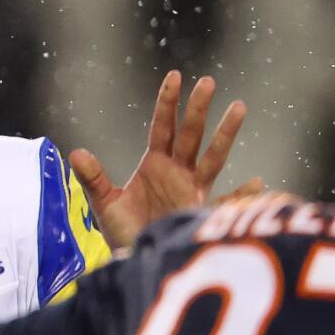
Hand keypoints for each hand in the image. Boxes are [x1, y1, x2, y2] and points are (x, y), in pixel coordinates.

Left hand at [69, 71, 250, 250]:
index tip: (175, 76)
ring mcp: (192, 190)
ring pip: (212, 157)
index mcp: (155, 163)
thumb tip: (75, 153)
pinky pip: (224, 202)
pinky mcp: (200, 212)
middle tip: (208, 82)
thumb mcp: (105, 203)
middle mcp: (177, 171)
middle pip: (190, 134)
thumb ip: (93, 178)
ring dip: (225, 134)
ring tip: (239, 107)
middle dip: (198, 109)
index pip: (163, 126)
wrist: (136, 258)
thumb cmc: (123, 230)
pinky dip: (242, 195)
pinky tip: (259, 183)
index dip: (168, 102)